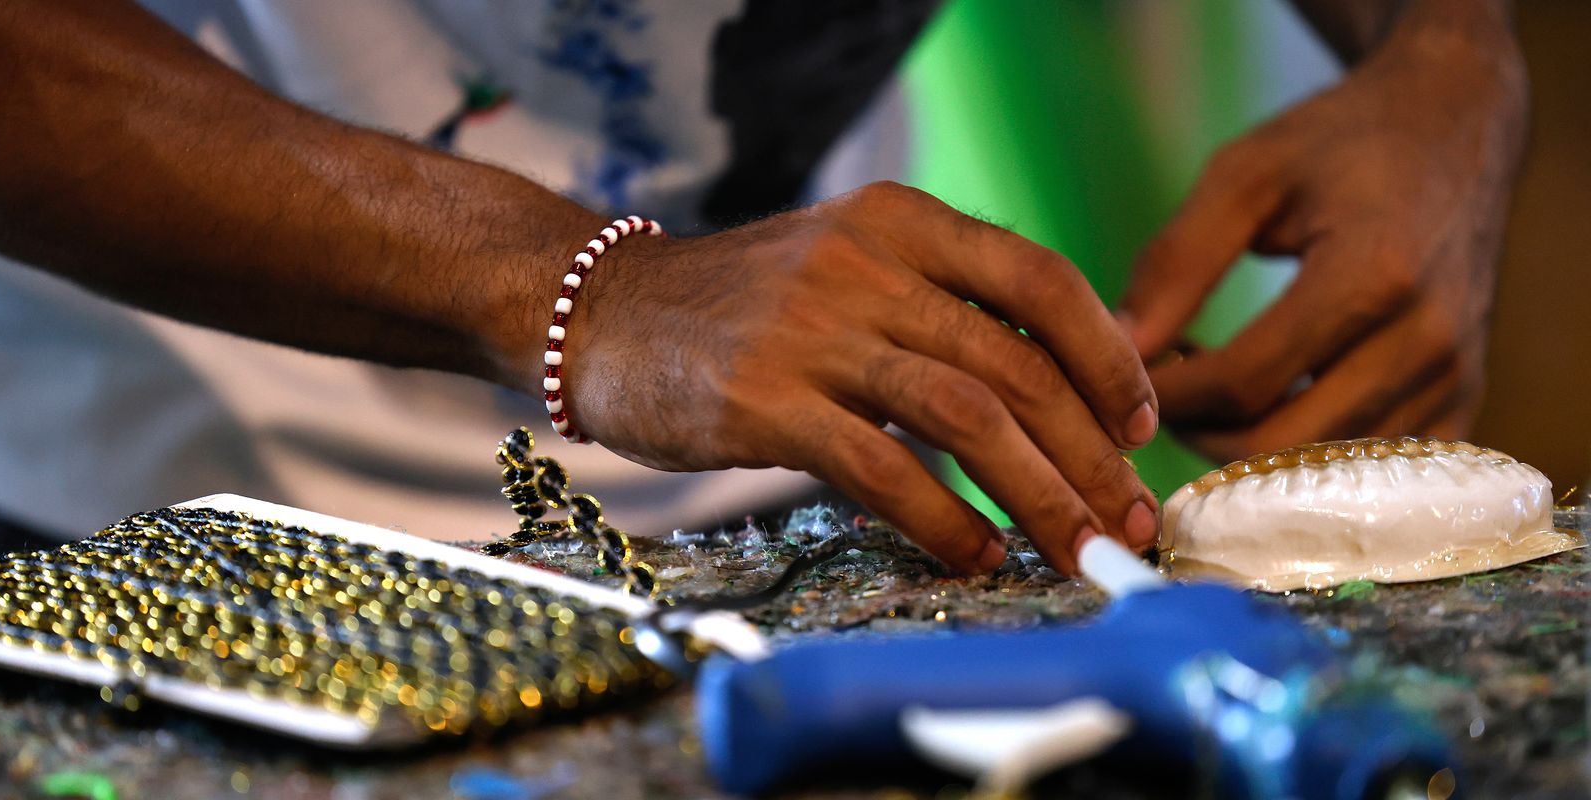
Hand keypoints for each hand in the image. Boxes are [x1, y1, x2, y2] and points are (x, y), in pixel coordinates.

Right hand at [516, 182, 1159, 574]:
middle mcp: (867, 264)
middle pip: (1017, 365)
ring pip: (969, 418)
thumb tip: (1054, 399)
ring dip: (1041, 496)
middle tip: (1129, 522)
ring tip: (1078, 552)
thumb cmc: (742, 307)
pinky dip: (946, 522)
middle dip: (1091, 455)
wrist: (602, 311)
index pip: (1040, 279)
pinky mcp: (767, 401)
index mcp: (900, 222)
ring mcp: (815, 330)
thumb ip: (937, 306)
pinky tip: (976, 556)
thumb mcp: (846, 265)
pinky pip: (885, 470)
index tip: (1140, 426)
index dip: (1108, 357)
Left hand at [1119, 10, 1527, 462]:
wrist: (1457, 122)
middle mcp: (1425, 339)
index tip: (1129, 369)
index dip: (1169, 392)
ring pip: (1320, 470)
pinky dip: (1307, 458)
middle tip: (1161, 393)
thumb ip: (1175, 262)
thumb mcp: (1244, 175)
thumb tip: (1117, 346)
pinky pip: (1368, 475)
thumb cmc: (1339, 142)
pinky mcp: (1463, 399)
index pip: (1242, 381)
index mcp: (1372, 275)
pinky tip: (1272, 405)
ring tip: (1209, 392)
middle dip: (1198, 431)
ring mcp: (1452, 378)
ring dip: (1246, 449)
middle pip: (1278, 441)